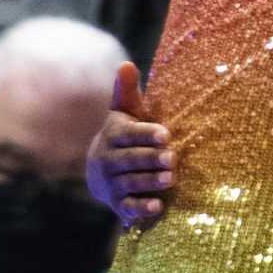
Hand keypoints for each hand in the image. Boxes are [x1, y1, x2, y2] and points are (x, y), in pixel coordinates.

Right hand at [87, 63, 175, 229]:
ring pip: (131, 182)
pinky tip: (158, 206)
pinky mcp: (118, 204)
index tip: (165, 134)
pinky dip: (142, 208)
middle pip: (131, 159)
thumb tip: (127, 64)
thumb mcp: (124, 113)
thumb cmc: (123, 136)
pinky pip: (128, 207)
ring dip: (150, 182)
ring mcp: (112, 183)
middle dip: (151, 159)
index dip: (146, 134)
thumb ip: (127, 91)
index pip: (129, 134)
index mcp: (113, 135)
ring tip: (170, 179)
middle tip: (172, 158)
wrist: (100, 171)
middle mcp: (109, 159)